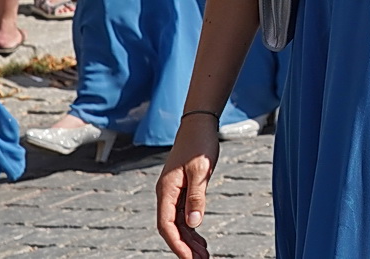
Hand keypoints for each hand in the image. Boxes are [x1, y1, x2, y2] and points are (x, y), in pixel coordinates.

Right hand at [156, 119, 220, 258]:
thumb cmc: (199, 144)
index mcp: (166, 190)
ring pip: (178, 223)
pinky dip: (191, 228)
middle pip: (171, 228)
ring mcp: (173, 192)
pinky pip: (183, 215)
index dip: (177, 244)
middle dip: (184, 247)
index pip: (166, 225)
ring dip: (189, 240)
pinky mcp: (182, 189)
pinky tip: (200, 240)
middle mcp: (166, 194)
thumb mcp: (201, 170)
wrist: (199, 124)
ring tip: (203, 256)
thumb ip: (197, 196)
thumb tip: (193, 224)